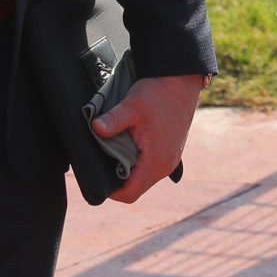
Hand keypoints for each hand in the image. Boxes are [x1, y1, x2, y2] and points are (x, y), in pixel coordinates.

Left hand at [92, 73, 205, 203]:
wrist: (181, 82)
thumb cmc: (158, 94)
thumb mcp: (132, 106)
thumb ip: (113, 120)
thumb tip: (95, 128)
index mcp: (155, 161)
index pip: (130, 193)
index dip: (111, 192)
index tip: (97, 180)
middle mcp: (164, 166)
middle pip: (136, 188)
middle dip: (117, 182)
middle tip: (101, 164)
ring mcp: (169, 160)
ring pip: (143, 179)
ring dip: (128, 172)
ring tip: (113, 155)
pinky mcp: (171, 153)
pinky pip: (151, 168)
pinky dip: (138, 164)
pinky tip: (128, 148)